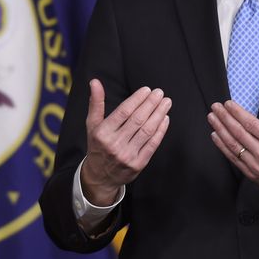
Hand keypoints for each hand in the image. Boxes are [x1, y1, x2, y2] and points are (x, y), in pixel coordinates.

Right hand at [81, 79, 171, 205]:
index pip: (123, 112)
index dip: (137, 100)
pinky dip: (160, 131)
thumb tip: (95, 82)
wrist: (100, 177)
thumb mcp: (92, 125)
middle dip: (151, 104)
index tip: (147, 90)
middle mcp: (114, 144)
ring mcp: (127, 155)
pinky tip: (165, 119)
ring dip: (159, 115)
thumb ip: (96, 103)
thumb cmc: (98, 145)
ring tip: (166, 103)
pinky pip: (152, 145)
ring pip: (147, 131)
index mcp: (102, 133)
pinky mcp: (138, 164)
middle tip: (160, 93)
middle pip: (137, 120)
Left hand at [207, 88, 258, 202]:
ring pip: (233, 145)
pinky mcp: (250, 173)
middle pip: (239, 133)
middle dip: (225, 118)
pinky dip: (222, 145)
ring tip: (212, 118)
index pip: (252, 124)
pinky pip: (232, 157)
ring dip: (220, 129)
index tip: (228, 104)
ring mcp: (256, 165)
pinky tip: (215, 135)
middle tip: (216, 107)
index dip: (238, 113)